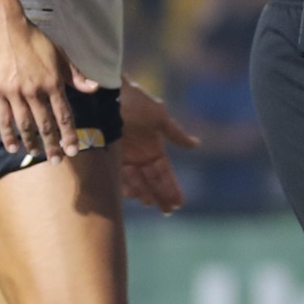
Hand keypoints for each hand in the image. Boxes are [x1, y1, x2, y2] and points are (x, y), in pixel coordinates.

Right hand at [0, 11, 81, 162]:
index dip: (69, 135)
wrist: (4, 26)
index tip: (73, 150)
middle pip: (46, 124)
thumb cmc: (34, 39)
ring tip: (37, 155)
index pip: (64, 115)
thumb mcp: (60, 54)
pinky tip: (13, 147)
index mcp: (53, 82)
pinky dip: (8, 135)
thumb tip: (94, 88)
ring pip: (26, 125)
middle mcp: (36, 90)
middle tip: (57, 161)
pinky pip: (4, 119)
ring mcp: (15, 92)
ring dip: (32, 143)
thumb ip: (75, 75)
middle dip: (53, 145)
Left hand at [116, 80, 197, 213]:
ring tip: (150, 203)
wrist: (107, 92)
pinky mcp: (107, 156)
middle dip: (160, 195)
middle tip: (167, 211)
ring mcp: (123, 157)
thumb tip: (196, 145)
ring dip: (144, 192)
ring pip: (135, 181)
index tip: (178, 203)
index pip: (165, 172)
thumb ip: (175, 134)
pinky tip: (132, 195)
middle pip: (152, 180)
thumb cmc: (136, 102)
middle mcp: (139, 155)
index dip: (172, 187)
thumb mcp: (160, 118)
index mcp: (153, 147)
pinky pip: (118, 175)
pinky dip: (125, 186)